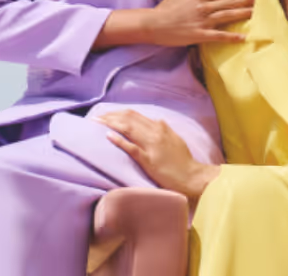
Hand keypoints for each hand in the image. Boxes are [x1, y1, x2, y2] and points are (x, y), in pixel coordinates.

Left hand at [96, 110, 219, 198]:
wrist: (192, 176)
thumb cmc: (183, 161)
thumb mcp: (175, 140)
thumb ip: (164, 130)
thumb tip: (156, 122)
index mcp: (160, 127)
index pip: (134, 114)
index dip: (117, 113)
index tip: (106, 115)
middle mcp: (155, 132)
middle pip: (128, 118)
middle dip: (110, 116)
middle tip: (96, 118)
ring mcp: (152, 145)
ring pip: (128, 128)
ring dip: (110, 123)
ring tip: (96, 123)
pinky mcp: (149, 159)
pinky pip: (131, 147)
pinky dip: (118, 140)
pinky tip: (107, 136)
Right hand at [145, 0, 253, 45]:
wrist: (153, 24)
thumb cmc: (164, 10)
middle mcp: (203, 7)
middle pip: (228, 3)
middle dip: (244, 1)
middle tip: (257, 0)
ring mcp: (202, 21)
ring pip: (226, 16)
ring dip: (241, 14)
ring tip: (253, 13)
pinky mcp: (199, 35)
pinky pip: (219, 36)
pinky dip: (232, 37)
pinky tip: (243, 37)